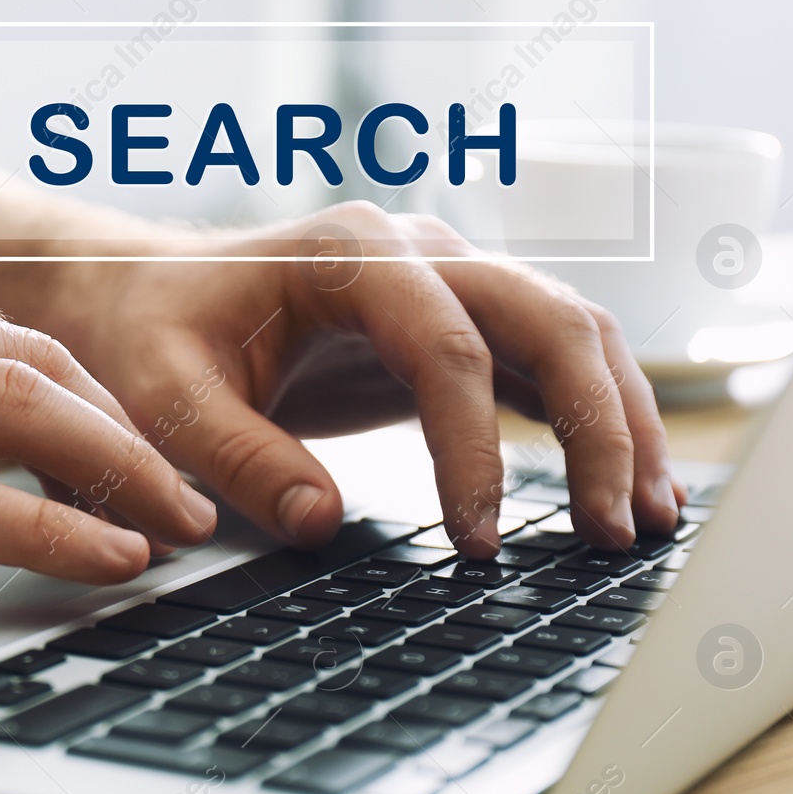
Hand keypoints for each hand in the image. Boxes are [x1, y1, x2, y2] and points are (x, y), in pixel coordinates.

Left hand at [60, 203, 682, 556]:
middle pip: (550, 319)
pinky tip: (618, 487)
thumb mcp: (165, 396)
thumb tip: (323, 523)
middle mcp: (419, 251)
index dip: (472, 450)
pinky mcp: (454, 322)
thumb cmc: (150, 335)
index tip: (476, 542)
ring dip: (621, 420)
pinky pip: (544, 360)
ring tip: (648, 518)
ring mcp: (447, 279)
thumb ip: (237, 455)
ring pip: (572, 331)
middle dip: (599, 426)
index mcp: (350, 254)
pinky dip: (591, 417)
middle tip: (615, 532)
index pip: (449, 349)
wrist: (144, 292)